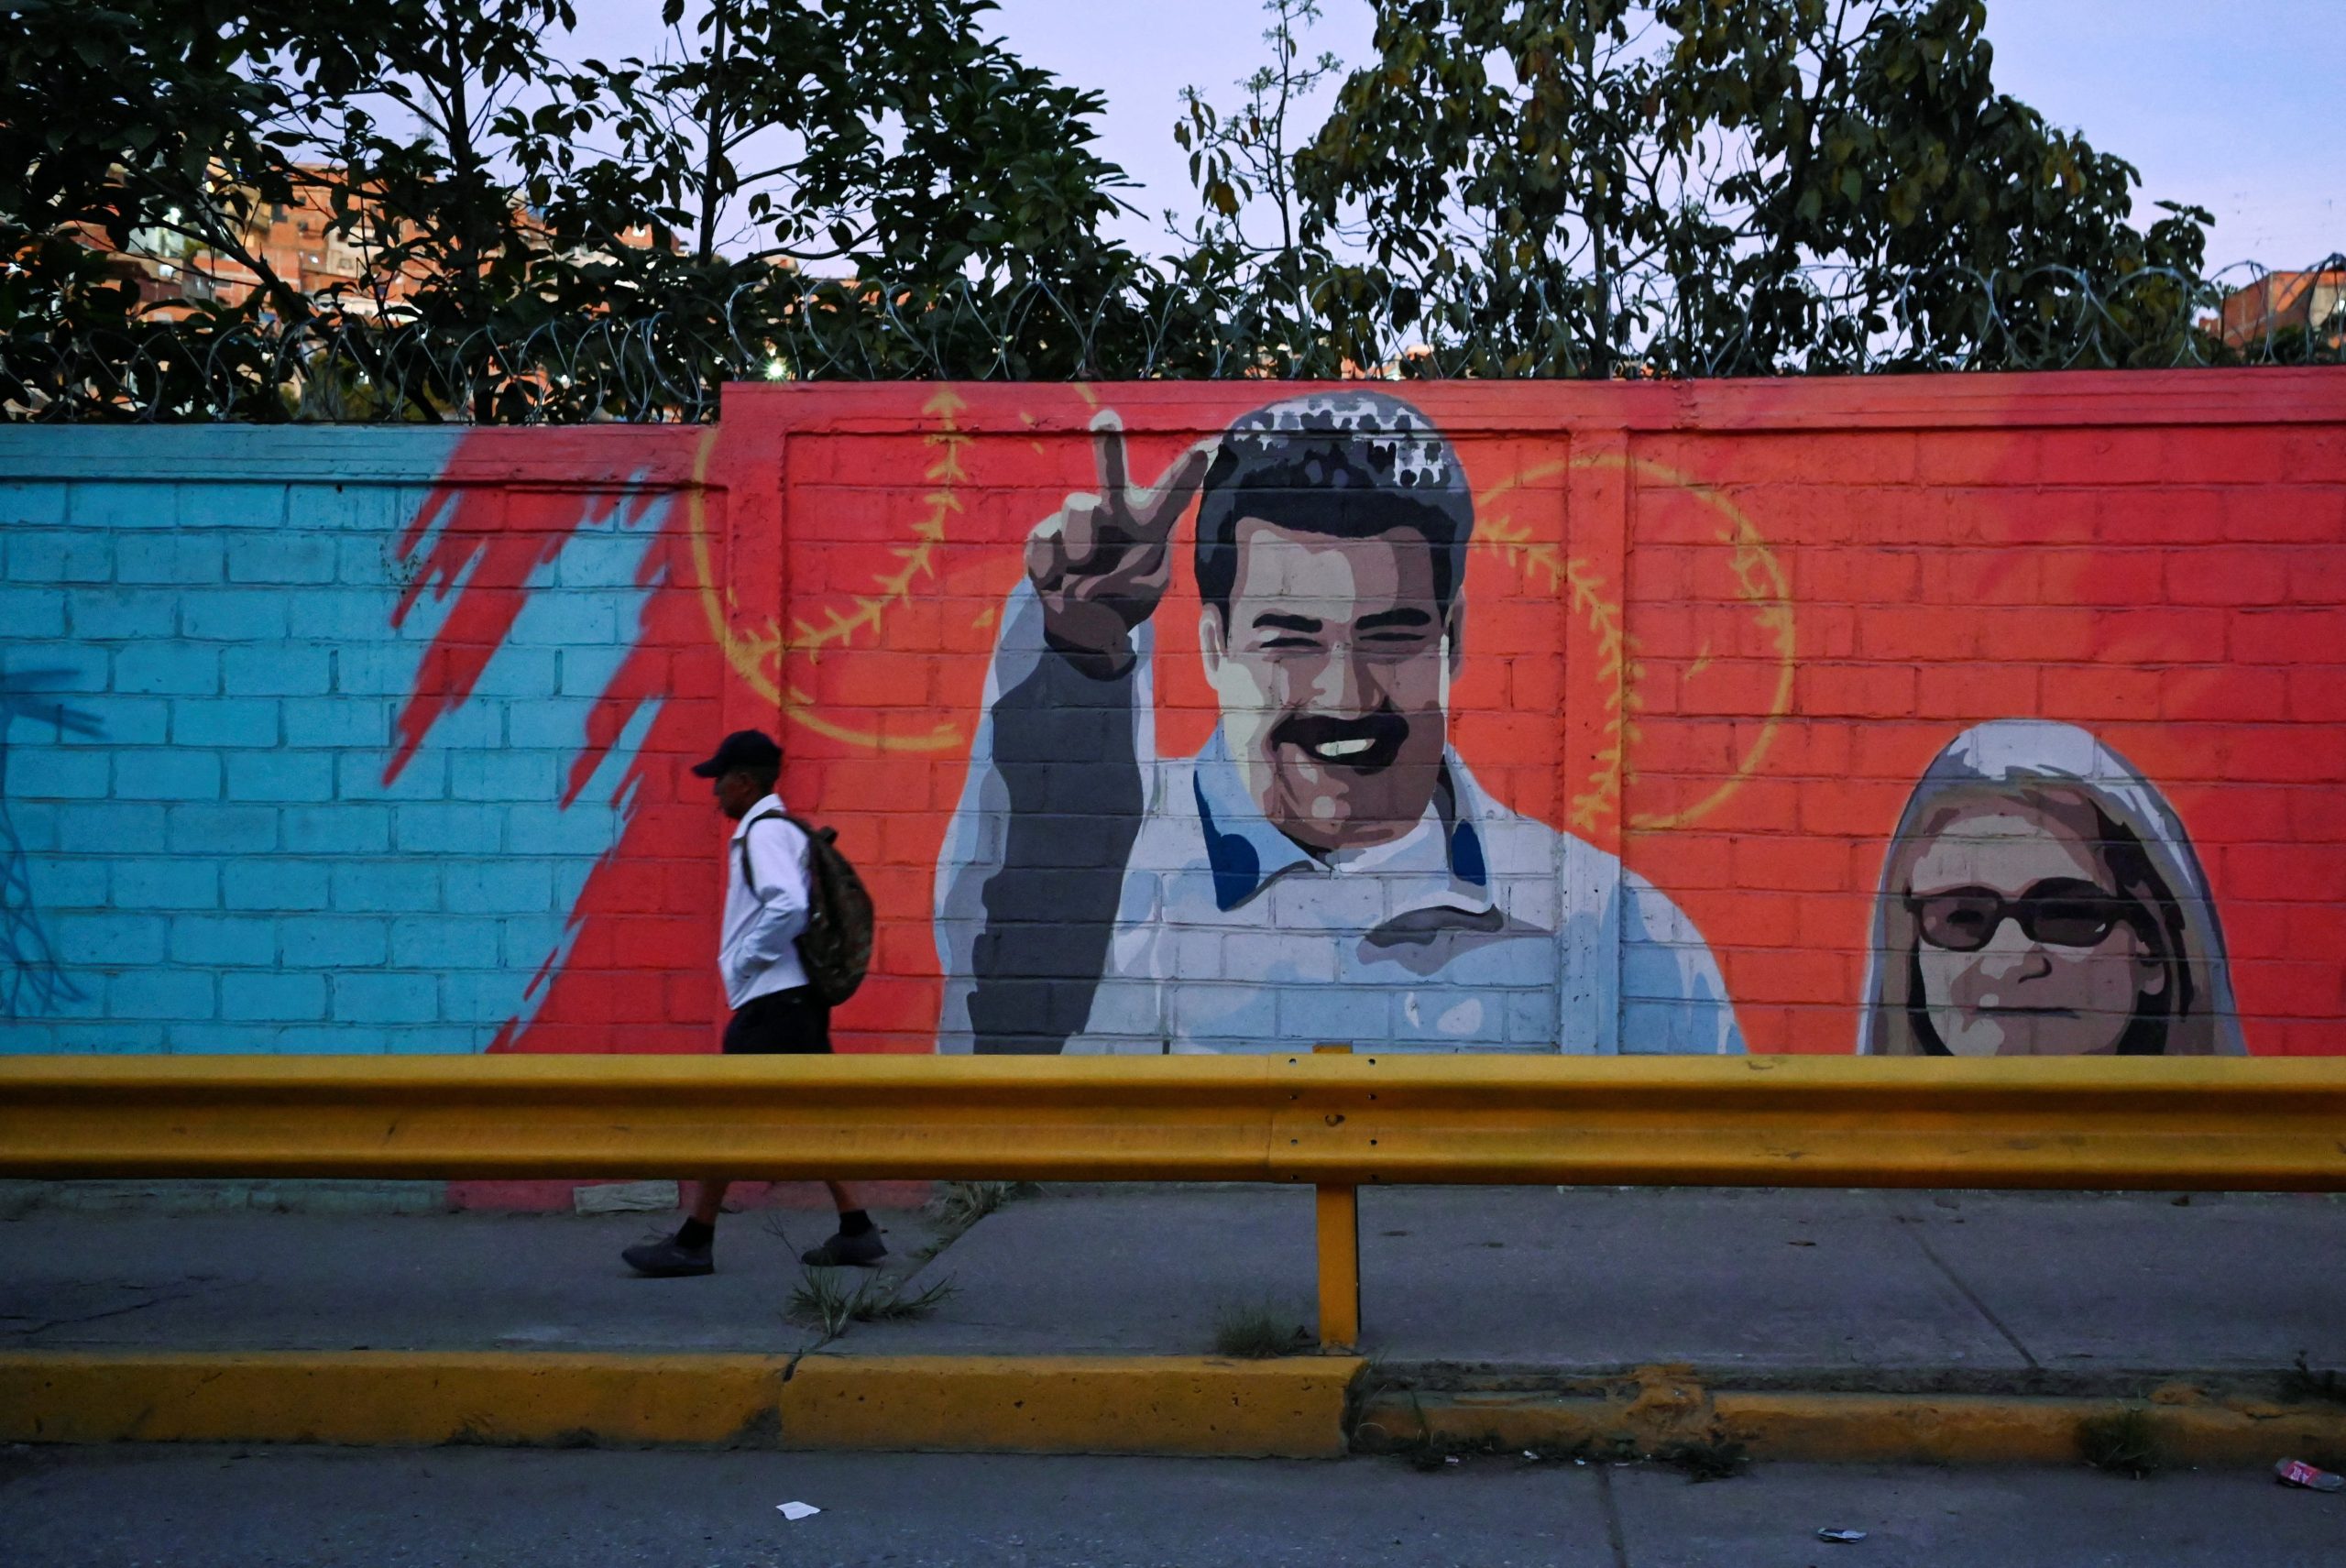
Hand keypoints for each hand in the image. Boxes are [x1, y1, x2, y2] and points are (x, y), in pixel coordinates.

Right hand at [1025, 409, 1212, 671]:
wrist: (1085, 621)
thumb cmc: (1127, 596)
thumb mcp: (1145, 590)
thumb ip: (1127, 572)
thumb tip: (1079, 555)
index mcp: (1149, 521)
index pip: (1172, 493)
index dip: (1187, 471)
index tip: (1207, 448)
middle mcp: (1114, 510)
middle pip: (1111, 472)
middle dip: (1108, 445)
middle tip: (1105, 419)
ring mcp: (1078, 519)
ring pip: (1078, 509)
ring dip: (1081, 545)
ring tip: (1083, 568)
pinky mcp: (1044, 535)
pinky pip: (1046, 543)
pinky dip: (1052, 569)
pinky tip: (1059, 580)